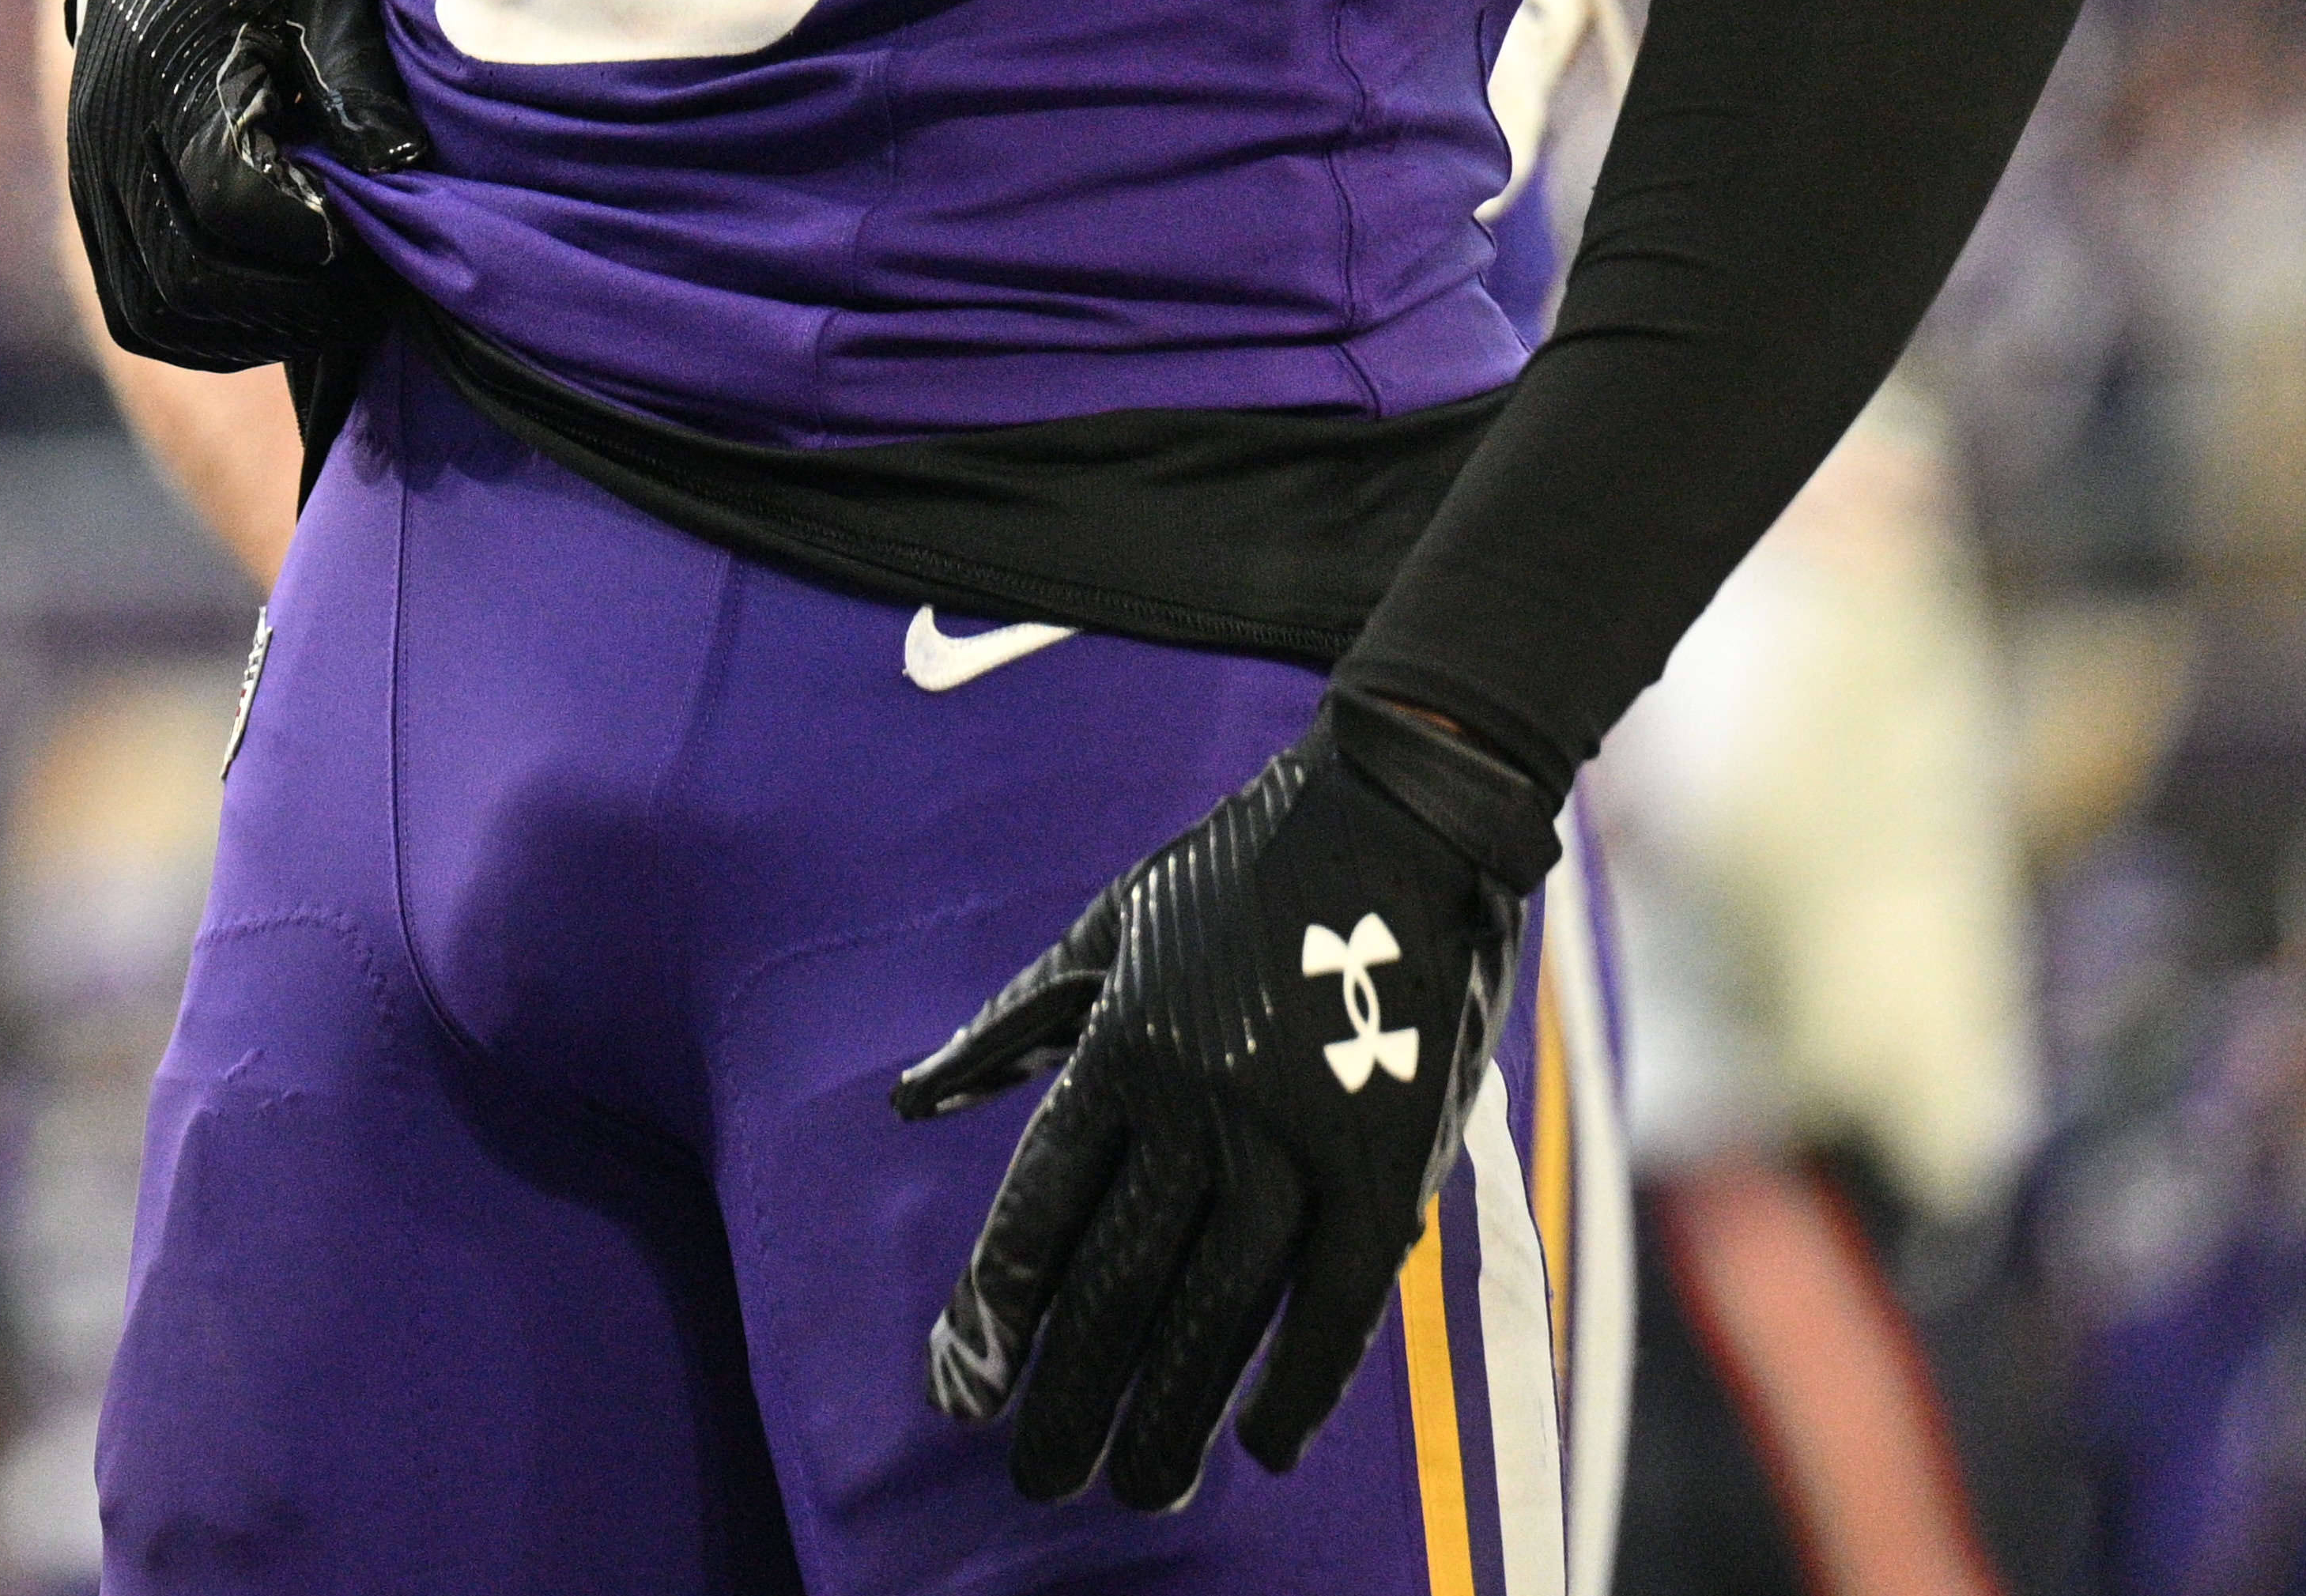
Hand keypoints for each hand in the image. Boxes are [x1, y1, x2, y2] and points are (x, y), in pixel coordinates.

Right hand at [64, 0, 418, 369]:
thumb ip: (362, 80)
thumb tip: (403, 177)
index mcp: (169, 71)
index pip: (239, 210)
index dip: (319, 242)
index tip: (374, 228)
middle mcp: (109, 128)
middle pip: (185, 283)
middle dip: (287, 305)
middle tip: (363, 287)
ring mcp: (91, 163)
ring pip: (148, 310)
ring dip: (239, 328)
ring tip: (320, 302)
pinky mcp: (95, 183)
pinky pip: (131, 296)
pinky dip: (198, 322)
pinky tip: (269, 298)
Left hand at [894, 692, 1557, 1505]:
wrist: (1397, 815)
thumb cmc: (1235, 874)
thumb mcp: (1101, 930)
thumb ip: (1008, 1028)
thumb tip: (908, 1100)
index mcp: (1117, 1050)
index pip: (1039, 1212)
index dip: (996, 1312)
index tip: (958, 1391)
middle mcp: (1197, 1106)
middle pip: (1119, 1283)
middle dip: (1071, 1393)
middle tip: (1036, 1479)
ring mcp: (1297, 1137)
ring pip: (1220, 1309)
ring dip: (1173, 1412)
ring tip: (1136, 1490)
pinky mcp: (1392, 1160)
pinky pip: (1341, 1299)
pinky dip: (1301, 1382)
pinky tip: (1261, 1446)